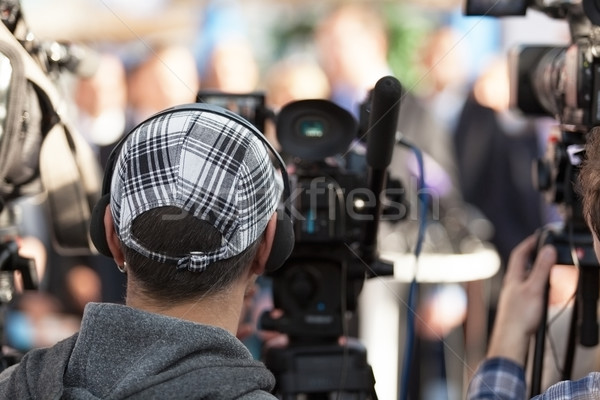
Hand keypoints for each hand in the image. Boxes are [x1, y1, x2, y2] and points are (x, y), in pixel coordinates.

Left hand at [487, 235, 555, 365]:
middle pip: (522, 265)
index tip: (538, 236)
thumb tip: (547, 250)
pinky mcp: (518, 305)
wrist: (511, 338)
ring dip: (537, 272)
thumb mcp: (534, 289)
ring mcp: (514, 295)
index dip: (528, 243)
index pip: (519, 254)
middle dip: (534, 256)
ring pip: (526, 278)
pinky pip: (529, 290)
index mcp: (513, 277)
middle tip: (545, 250)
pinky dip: (538, 286)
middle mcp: (511, 284)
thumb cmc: (520, 316)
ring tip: (548, 269)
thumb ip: (542, 269)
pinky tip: (543, 292)